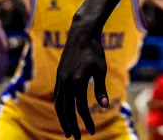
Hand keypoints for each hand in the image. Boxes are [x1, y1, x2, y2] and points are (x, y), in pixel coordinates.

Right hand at [54, 17, 109, 139]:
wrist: (81, 34)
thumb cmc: (95, 51)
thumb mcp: (101, 70)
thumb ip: (101, 89)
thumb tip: (104, 106)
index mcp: (77, 82)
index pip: (81, 108)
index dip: (87, 121)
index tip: (92, 132)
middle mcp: (66, 82)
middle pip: (67, 110)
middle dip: (71, 126)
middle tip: (76, 138)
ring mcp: (60, 79)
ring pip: (59, 105)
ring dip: (63, 119)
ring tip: (68, 131)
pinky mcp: (58, 76)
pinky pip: (57, 96)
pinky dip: (60, 108)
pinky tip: (64, 114)